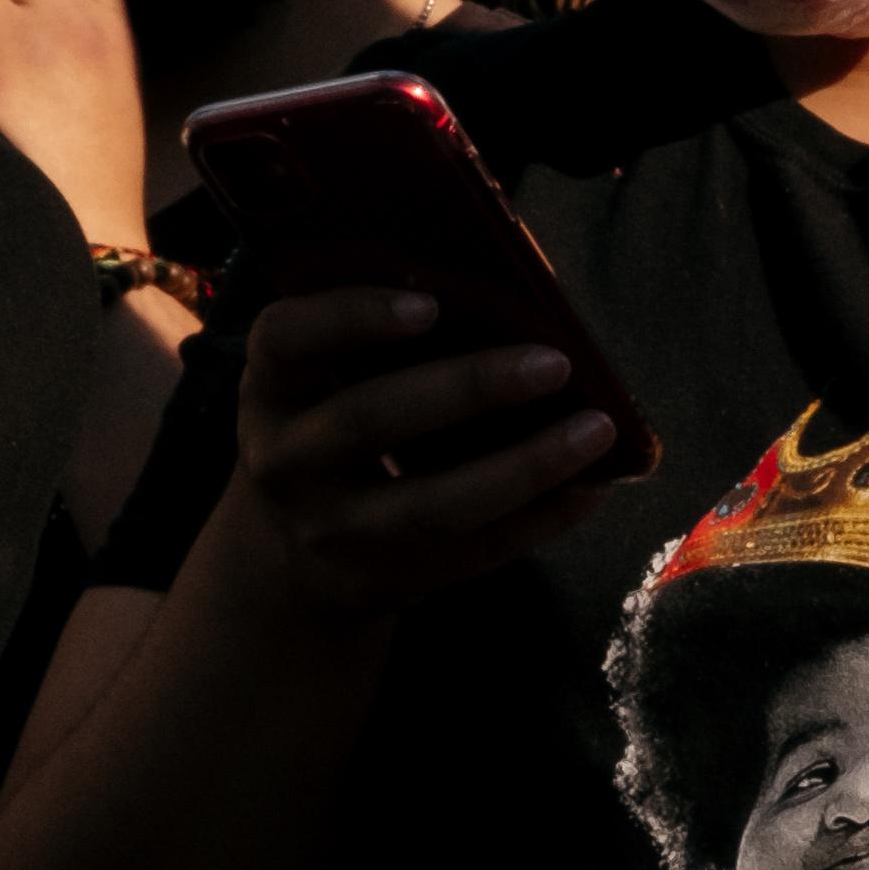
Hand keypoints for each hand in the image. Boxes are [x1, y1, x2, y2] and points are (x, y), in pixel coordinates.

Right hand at [197, 284, 631, 621]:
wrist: (290, 558)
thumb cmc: (334, 430)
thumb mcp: (324, 383)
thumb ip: (382, 340)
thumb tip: (513, 289)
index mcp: (271, 387)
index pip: (285, 339)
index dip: (351, 317)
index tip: (429, 304)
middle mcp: (285, 460)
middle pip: (371, 419)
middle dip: (469, 388)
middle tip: (555, 362)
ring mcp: (332, 529)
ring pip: (433, 505)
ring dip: (525, 465)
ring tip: (597, 428)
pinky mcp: (383, 580)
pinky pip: (473, 551)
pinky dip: (541, 518)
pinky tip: (591, 486)